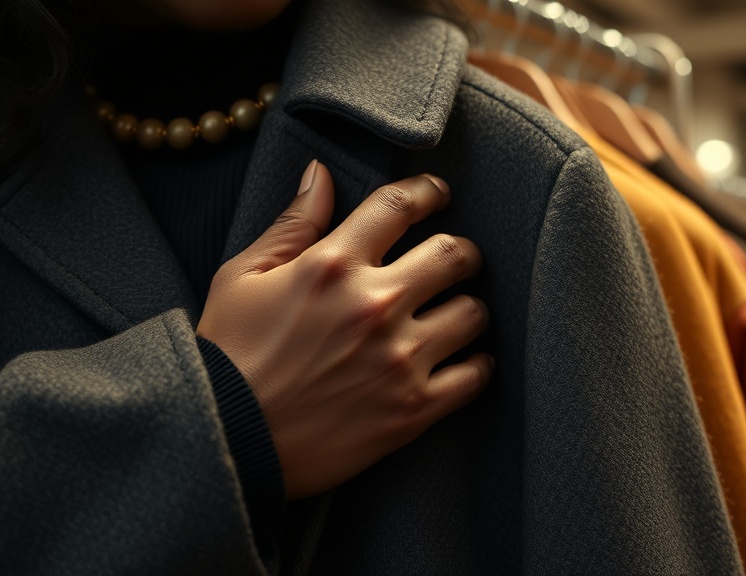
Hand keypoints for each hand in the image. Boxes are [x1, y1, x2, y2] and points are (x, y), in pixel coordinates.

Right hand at [197, 160, 492, 499]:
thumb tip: (320, 173)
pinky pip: (475, 375)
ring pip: (473, 313)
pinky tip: (465, 361)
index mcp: (333, 265)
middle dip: (461, 252)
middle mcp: (375, 305)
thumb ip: (292, 224)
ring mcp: (399, 359)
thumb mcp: (242, 278)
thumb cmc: (227, 357)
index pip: (400, 205)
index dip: (427, 191)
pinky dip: (477, 365)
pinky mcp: (413, 409)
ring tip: (456, 313)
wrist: (224, 443)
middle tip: (455, 260)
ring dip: (468, 308)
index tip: (438, 195)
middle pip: (455, 254)